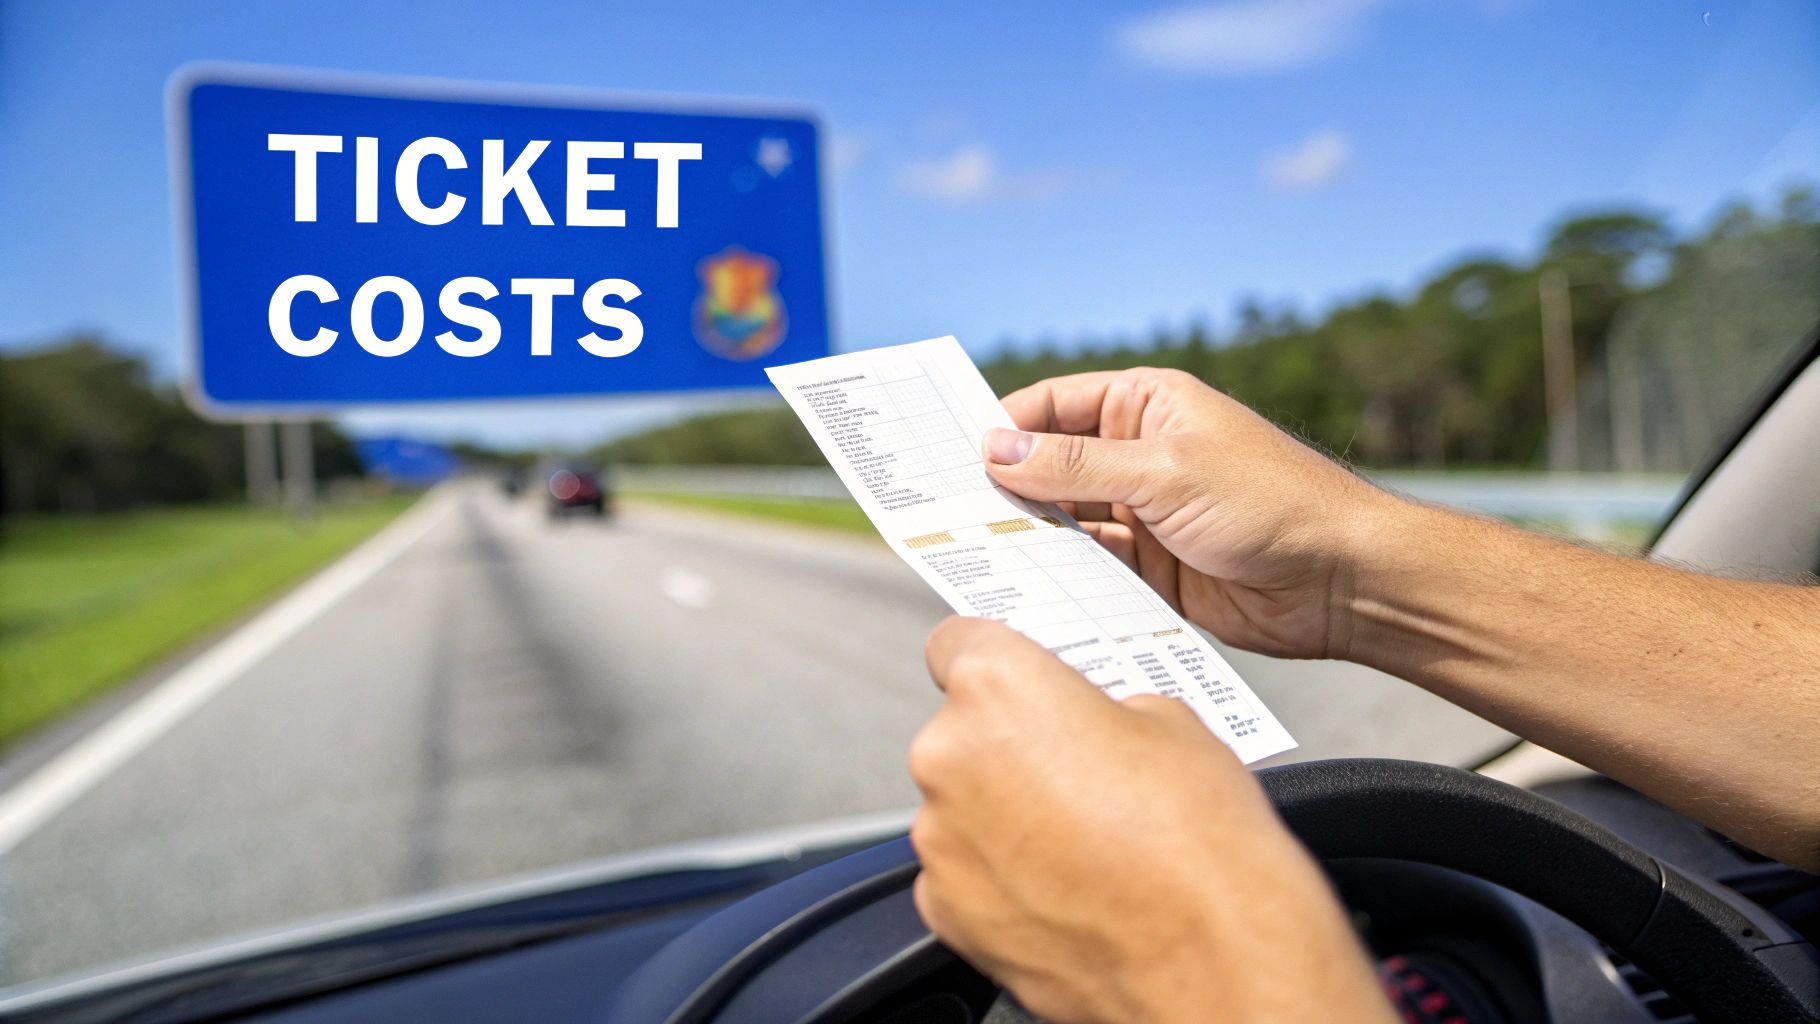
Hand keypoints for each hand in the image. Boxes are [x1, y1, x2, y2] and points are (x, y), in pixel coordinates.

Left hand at [909, 617, 1394, 1023]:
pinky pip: (964, 871)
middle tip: (1081, 774)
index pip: (959, 643)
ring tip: (1086, 840)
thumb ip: (1098, 705)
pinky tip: (1067, 886)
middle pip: (963, 732)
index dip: (999, 661)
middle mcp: (949, 757)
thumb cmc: (1201, 845)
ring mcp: (941, 841)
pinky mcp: (947, 910)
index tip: (1019, 680)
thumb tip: (1083, 722)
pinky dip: (1002, 876)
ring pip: (963, 805)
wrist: (1214, 963)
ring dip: (1005, 814)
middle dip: (1012, 746)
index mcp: (997, 688)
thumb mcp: (1169, 720)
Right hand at [984, 368, 1398, 659]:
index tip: (951, 459)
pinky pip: (1088, 567)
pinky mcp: (1150, 568)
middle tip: (945, 511)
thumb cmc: (1269, 503)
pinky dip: (1058, 576)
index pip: (1052, 405)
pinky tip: (1022, 587)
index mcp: (1146, 405)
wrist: (1341, 582)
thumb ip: (1074, 467)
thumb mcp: (1163, 473)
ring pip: (1064, 521)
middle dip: (1005, 487)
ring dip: (1029, 536)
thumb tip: (994, 449)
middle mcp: (1138, 454)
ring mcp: (1143, 512)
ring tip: (973, 553)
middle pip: (1049, 465)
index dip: (1003, 428)